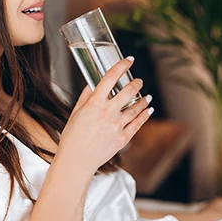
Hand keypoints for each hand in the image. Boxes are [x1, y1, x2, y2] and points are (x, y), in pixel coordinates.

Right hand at [56, 57, 152, 175]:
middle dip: (136, 83)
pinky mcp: (123, 138)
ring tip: (147, 96)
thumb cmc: (73, 137)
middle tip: (138, 81)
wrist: (77, 160)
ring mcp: (117, 126)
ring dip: (143, 100)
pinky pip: (138, 123)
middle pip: (128, 91)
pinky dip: (145, 115)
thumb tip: (92, 84)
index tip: (128, 60)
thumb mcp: (76, 113)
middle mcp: (107, 113)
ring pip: (136, 108)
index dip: (121, 66)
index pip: (110, 78)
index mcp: (94, 104)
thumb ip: (85, 97)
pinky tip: (148, 109)